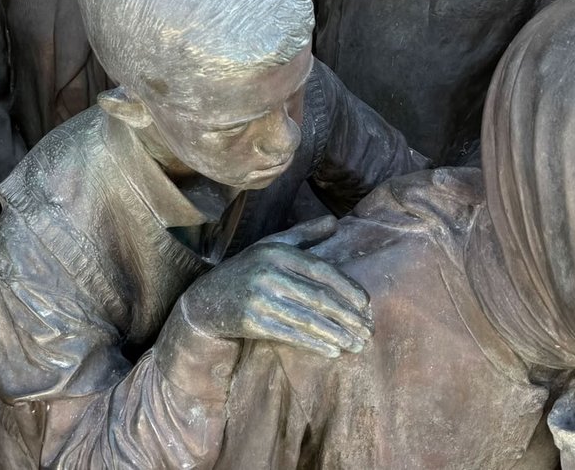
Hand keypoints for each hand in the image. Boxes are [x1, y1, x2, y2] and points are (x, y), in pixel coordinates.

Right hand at [177, 215, 372, 358]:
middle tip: (368, 330)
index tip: (366, 305)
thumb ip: (304, 234)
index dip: (348, 287)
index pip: (321, 270)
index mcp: (277, 251)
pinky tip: (333, 351)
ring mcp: (260, 298)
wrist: (206, 299)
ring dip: (337, 334)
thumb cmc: (246, 270)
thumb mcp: (271, 245)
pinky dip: (315, 344)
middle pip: (319, 297)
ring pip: (308, 318)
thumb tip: (335, 222)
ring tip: (356, 344)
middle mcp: (268, 272)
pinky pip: (291, 335)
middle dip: (348, 316)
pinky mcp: (253, 321)